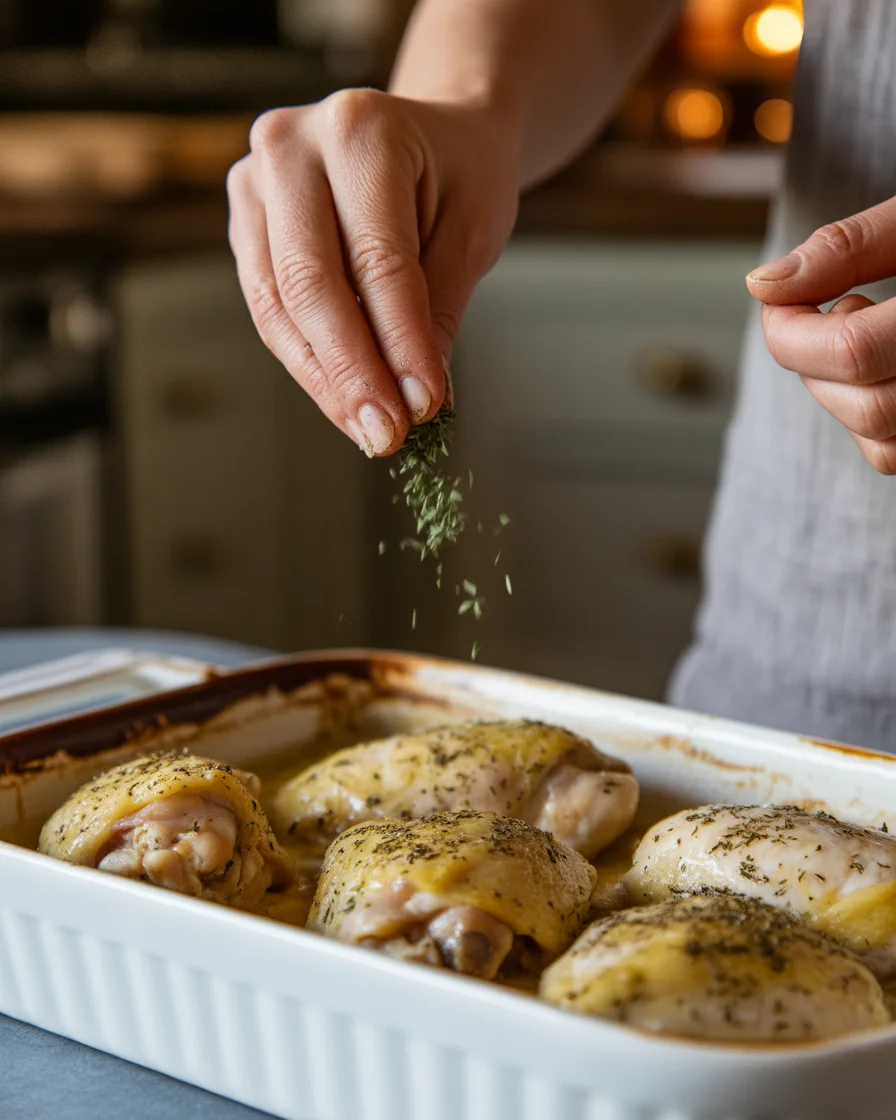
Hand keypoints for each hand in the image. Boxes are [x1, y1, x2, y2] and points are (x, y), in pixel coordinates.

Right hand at [227, 90, 519, 455]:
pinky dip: (308, 359)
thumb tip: (416, 397)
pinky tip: (344, 398)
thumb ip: (440, 310)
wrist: (432, 135)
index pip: (378, 260)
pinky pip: (270, 307)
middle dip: (351, 372)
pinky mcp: (246, 220)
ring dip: (323, 379)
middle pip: (311, 284)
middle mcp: (291, 146)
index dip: (399, 342)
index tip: (422, 406)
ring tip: (367, 428)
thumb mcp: (473, 230)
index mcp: (360, 130)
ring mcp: (255, 181)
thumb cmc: (459, 172)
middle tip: (385, 434)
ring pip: (278, 305)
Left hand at [746, 195, 895, 473]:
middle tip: (840, 304)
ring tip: (870, 327)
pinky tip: (886, 365)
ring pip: (881, 442)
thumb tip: (763, 285)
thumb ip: (850, 247)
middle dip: (815, 361)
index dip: (790, 330)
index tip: (779, 296)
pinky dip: (873, 418)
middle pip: (864, 405)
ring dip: (842, 392)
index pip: (853, 351)